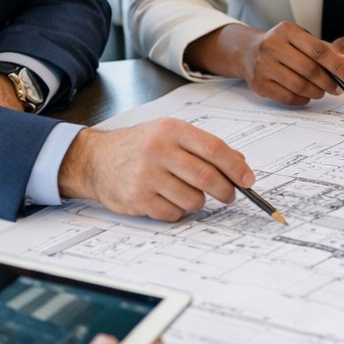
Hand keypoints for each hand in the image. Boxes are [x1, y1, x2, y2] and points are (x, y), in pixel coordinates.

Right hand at [58, 117, 255, 221]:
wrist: (95, 159)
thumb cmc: (139, 145)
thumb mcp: (170, 134)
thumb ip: (204, 146)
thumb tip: (240, 164)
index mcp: (171, 130)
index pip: (214, 149)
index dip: (236, 167)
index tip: (247, 180)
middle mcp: (158, 151)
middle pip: (207, 177)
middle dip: (226, 191)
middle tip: (229, 194)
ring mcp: (146, 176)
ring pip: (193, 200)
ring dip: (198, 201)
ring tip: (187, 192)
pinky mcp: (137, 199)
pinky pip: (174, 213)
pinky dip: (178, 210)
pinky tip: (166, 198)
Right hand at [189, 21, 343, 105]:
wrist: (247, 52)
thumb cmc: (282, 45)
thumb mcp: (301, 39)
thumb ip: (326, 50)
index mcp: (286, 31)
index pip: (319, 50)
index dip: (338, 66)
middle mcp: (272, 46)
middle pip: (309, 70)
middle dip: (329, 83)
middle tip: (338, 89)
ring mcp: (262, 66)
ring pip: (299, 86)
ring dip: (317, 92)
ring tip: (322, 91)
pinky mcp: (258, 84)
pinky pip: (288, 97)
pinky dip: (303, 99)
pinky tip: (306, 95)